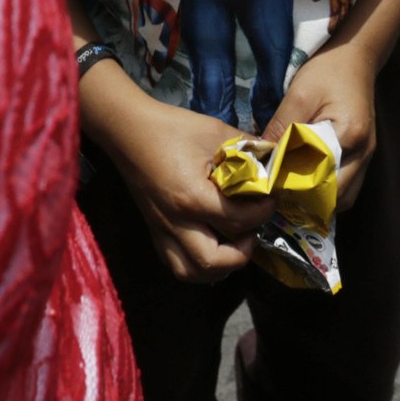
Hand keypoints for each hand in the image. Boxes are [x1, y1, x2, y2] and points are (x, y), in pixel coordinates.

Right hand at [96, 87, 268, 283]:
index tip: (270, 200)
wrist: (128, 130)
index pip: (237, 220)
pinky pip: (174, 262)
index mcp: (193, 197)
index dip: (262, 212)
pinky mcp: (153, 229)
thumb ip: (246, 149)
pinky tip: (208, 247)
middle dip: (240, 254)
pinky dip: (195, 265)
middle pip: (212, 261)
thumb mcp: (215, 132)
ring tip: (232, 248)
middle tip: (252, 234)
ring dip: (217, 268)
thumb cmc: (171, 128)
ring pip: (189, 272)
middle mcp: (176, 222)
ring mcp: (162, 229)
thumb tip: (271, 159)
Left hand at [265, 42, 378, 206]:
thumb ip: (282, 128)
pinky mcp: (361, 154)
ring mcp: (366, 156)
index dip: (294, 186)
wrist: (355, 56)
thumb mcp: (299, 95)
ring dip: (318, 199)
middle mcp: (364, 153)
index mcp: (350, 136)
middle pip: (338, 198)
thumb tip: (261, 160)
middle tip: (278, 194)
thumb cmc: (328, 71)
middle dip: (308, 201)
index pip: (321, 178)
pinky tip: (304, 180)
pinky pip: (345, 185)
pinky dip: (326, 189)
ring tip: (289, 190)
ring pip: (344, 197)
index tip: (269, 184)